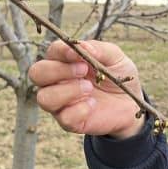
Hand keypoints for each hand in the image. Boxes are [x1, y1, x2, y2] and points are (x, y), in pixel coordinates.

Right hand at [28, 38, 145, 139]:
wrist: (130, 104)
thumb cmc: (117, 76)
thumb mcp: (115, 57)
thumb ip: (99, 49)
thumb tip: (84, 47)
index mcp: (64, 61)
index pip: (51, 52)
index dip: (62, 51)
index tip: (78, 54)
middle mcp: (56, 81)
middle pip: (36, 73)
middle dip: (58, 71)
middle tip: (83, 70)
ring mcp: (60, 102)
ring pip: (43, 98)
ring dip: (67, 91)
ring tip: (89, 89)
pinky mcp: (69, 121)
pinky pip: (63, 117)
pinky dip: (79, 110)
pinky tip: (93, 104)